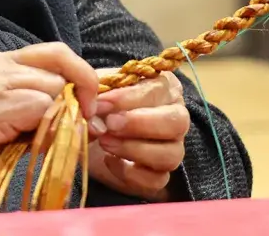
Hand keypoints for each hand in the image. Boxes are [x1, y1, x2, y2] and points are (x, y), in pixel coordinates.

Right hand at [0, 42, 98, 211]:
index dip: (81, 74)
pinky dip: (46, 129)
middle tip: (79, 123)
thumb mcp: (4, 108)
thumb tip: (87, 110)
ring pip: (52, 88)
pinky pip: (40, 108)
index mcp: (0, 61)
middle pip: (60, 67)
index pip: (56, 52)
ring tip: (39, 137)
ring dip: (58, 117)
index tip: (90, 103)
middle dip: (77, 98)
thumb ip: (38, 100)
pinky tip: (28, 142)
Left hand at [87, 69, 189, 201]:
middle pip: (177, 122)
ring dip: (134, 149)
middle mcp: (175, 117)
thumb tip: (94, 107)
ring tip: (105, 142)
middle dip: (140, 124)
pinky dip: (129, 173)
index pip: (158, 90)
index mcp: (164, 88)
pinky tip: (109, 160)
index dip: (128, 98)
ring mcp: (172, 149)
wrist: (91, 134)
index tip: (101, 104)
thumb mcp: (98, 90)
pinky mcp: (159, 176)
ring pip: (171, 154)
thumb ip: (97, 92)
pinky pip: (156, 180)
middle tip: (109, 125)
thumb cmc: (99, 104)